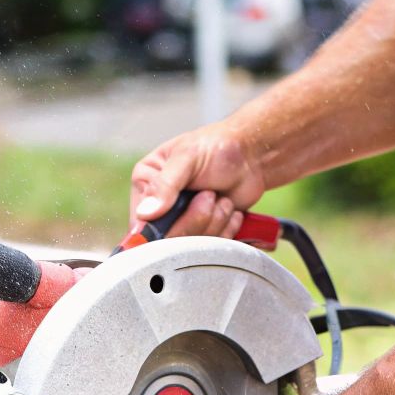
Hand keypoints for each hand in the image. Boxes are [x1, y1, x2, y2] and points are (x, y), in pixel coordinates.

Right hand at [130, 127, 267, 237]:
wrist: (252, 157)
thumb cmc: (217, 147)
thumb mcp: (187, 157)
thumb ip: (165, 184)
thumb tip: (145, 213)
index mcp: (146, 183)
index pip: (142, 220)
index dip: (162, 225)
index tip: (181, 211)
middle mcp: (160, 206)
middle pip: (167, 237)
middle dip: (195, 219)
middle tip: (210, 195)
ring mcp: (184, 221)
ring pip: (191, 245)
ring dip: (214, 222)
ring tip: (221, 198)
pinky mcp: (205, 232)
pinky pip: (211, 247)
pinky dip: (225, 229)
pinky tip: (230, 208)